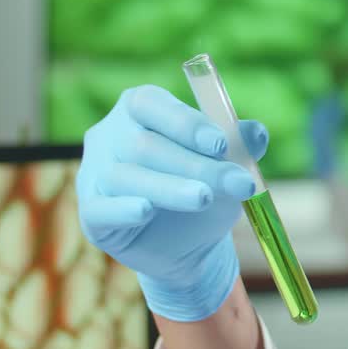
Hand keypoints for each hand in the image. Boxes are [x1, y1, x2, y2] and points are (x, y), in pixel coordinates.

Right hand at [76, 85, 269, 320]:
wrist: (187, 244)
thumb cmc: (205, 188)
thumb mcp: (228, 167)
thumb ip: (242, 146)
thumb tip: (256, 132)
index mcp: (140, 109)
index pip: (152, 104)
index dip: (186, 122)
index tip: (221, 144)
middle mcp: (109, 135)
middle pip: (144, 144)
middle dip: (195, 165)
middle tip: (235, 183)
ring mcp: (94, 174)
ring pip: (126, 177)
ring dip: (169, 187)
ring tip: (204, 198)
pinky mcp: (91, 213)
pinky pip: (101, 208)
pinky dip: (123, 209)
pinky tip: (144, 210)